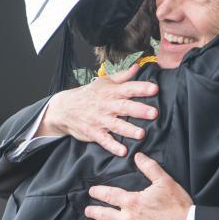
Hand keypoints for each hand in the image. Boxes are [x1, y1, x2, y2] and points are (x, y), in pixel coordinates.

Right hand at [37, 63, 157, 155]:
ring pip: (116, 125)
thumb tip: (137, 67)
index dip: (141, 88)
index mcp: (111, 92)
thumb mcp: (103, 82)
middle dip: (139, 110)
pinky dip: (113, 146)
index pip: (128, 88)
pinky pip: (104, 140)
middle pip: (125, 107)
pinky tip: (123, 152)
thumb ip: (122, 76)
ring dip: (129, 130)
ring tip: (141, 134)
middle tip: (154, 113)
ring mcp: (100, 120)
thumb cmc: (87, 94)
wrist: (64, 108)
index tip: (155, 88)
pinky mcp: (94, 133)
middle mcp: (107, 105)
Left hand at [85, 153, 191, 219]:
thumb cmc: (177, 205)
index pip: (108, 195)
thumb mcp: (165, 181)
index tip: (92, 191)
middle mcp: (127, 218)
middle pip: (103, 214)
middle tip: (88, 210)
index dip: (98, 192)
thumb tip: (137, 156)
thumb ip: (149, 167)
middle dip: (93, 211)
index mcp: (132, 201)